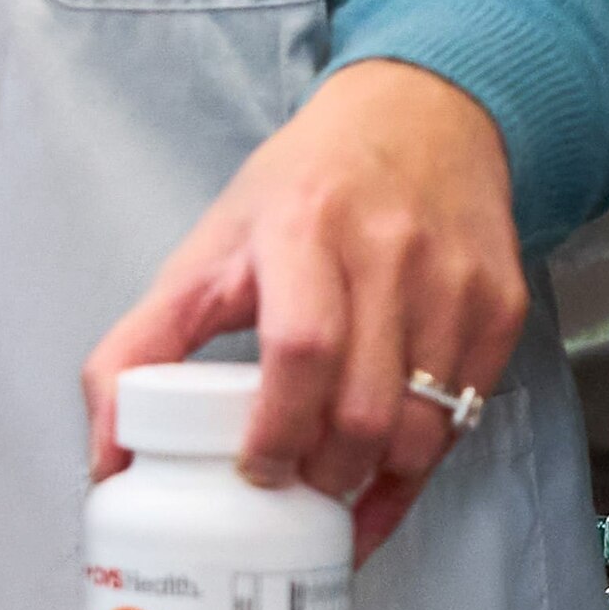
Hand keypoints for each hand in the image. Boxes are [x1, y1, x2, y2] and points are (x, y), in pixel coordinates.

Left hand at [82, 59, 522, 560]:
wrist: (420, 118)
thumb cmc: (301, 192)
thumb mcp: (208, 247)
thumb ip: (140, 343)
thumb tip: (107, 460)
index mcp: (301, 226)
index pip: (300, 347)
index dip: (277, 428)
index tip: (254, 472)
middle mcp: (388, 250)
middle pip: (365, 406)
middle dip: (326, 472)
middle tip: (294, 490)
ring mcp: (454, 280)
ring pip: (425, 425)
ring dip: (376, 479)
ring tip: (334, 486)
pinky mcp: (501, 306)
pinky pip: (467, 414)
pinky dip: (422, 464)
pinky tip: (385, 471)